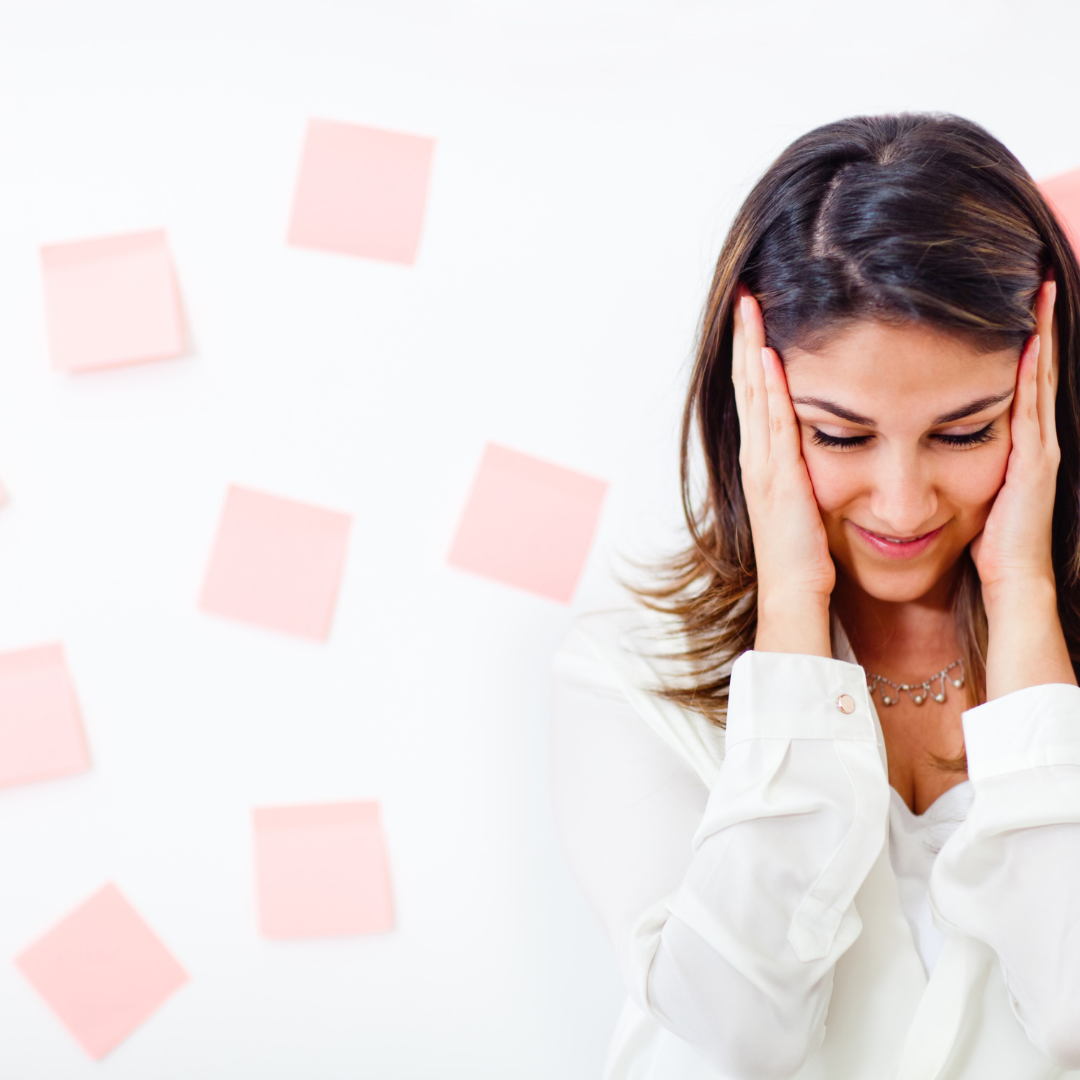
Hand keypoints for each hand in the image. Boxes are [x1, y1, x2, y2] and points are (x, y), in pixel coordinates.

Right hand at [732, 287, 833, 655]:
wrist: (796, 601)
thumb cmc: (807, 562)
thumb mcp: (807, 507)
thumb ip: (809, 474)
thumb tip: (819, 451)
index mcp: (768, 463)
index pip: (759, 396)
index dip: (755, 354)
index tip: (757, 316)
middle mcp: (759, 459)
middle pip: (749, 385)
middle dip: (747, 338)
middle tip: (747, 295)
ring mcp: (764, 468)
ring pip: (755, 395)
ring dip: (752, 349)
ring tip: (751, 308)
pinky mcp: (778, 480)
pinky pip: (773, 424)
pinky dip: (769, 389)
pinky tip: (771, 356)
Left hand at [970, 280, 1059, 594]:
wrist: (1010, 578)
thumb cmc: (984, 540)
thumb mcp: (968, 486)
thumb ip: (955, 455)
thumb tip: (924, 434)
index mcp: (1014, 442)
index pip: (1018, 380)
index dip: (1018, 341)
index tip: (1012, 302)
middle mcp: (1033, 438)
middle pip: (1036, 368)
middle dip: (1036, 324)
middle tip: (1035, 278)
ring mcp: (1039, 448)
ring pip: (1040, 379)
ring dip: (1040, 335)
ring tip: (1039, 292)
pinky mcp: (1034, 462)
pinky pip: (1032, 408)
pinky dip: (1032, 375)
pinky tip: (1028, 343)